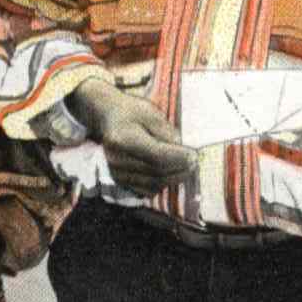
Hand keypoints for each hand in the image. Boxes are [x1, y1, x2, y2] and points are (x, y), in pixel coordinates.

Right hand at [69, 81, 196, 195]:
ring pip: (153, 184)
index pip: (156, 155)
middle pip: (156, 172)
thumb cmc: (130, 112)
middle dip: (180, 169)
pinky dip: (163, 184)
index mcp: (123, 138)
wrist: (107, 117)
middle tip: (194, 162)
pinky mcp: (120, 181)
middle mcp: (117, 159)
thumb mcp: (150, 112)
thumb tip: (181, 152)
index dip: (178, 159)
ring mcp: (116, 172)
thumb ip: (166, 131)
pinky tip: (171, 174)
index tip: (194, 155)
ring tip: (187, 169)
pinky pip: (147, 190)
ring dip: (174, 179)